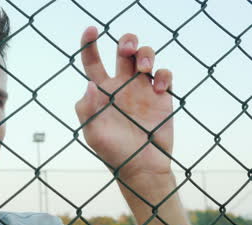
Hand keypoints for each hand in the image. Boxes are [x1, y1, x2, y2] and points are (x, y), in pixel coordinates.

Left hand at [75, 26, 173, 182]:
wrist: (141, 167)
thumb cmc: (112, 152)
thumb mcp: (93, 133)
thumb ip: (87, 109)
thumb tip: (89, 85)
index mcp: (101, 90)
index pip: (92, 62)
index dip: (89, 44)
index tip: (91, 30)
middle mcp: (121, 85)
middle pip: (124, 50)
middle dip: (127, 41)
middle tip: (127, 50)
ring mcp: (142, 89)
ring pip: (146, 56)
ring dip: (146, 54)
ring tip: (144, 69)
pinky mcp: (161, 96)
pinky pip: (164, 75)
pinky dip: (163, 76)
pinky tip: (158, 90)